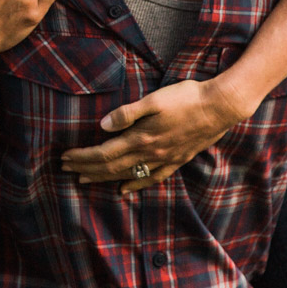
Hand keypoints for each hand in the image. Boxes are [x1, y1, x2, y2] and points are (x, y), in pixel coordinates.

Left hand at [58, 77, 252, 191]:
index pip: (104, 153)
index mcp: (142, 138)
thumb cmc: (186, 98)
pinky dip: (134, 185)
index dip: (83, 157)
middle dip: (87, 168)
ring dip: (104, 178)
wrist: (220, 106)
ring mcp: (165, 159)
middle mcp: (151, 154)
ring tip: (85, 179)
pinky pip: (151, 178)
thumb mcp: (154, 100)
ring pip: (128, 175)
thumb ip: (127, 113)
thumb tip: (103, 125)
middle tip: (66, 169)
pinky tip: (124, 189)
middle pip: (111, 167)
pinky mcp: (177, 159)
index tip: (65, 158)